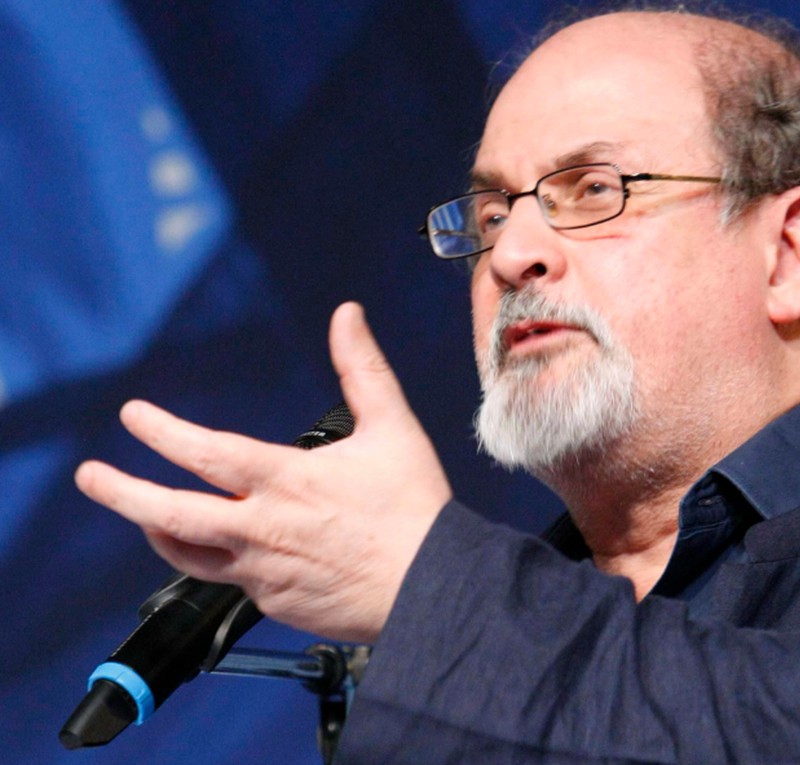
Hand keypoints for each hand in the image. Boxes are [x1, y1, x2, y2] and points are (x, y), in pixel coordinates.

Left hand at [75, 302, 451, 642]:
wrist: (432, 587)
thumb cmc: (414, 508)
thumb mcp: (393, 426)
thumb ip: (362, 367)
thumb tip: (347, 315)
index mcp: (286, 481)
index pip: (206, 452)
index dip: (162, 430)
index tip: (133, 414)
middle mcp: (263, 529)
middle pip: (171, 515)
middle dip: (122, 492)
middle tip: (90, 475)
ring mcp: (264, 572)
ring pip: (188, 555)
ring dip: (157, 530)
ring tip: (142, 516)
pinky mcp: (274, 604)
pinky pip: (232, 582)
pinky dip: (220, 560)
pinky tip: (228, 550)